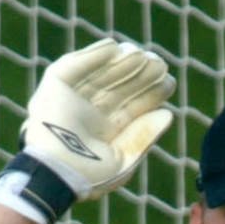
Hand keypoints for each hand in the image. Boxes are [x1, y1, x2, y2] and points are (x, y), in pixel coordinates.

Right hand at [0, 39, 175, 223]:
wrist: (56, 173)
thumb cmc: (90, 175)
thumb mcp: (124, 158)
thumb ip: (144, 136)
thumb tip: (169, 113)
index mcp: (108, 130)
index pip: (134, 106)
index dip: (152, 93)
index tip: (169, 82)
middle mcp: (91, 112)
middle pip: (120, 87)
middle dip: (140, 75)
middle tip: (159, 63)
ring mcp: (72, 98)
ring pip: (100, 74)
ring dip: (120, 63)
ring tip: (140, 54)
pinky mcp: (54, 86)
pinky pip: (74, 67)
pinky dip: (92, 56)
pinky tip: (113, 48)